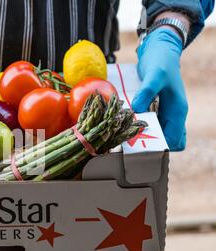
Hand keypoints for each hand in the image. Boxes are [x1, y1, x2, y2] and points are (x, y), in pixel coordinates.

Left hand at [132, 28, 186, 150]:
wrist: (160, 49)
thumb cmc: (160, 62)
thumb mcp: (153, 76)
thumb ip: (146, 92)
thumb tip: (137, 110)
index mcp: (177, 111)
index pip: (174, 141)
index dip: (159, 147)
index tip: (140, 146)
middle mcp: (174, 115)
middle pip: (167, 142)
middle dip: (151, 146)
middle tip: (130, 143)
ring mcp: (166, 113)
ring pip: (160, 135)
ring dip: (146, 138)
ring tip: (126, 136)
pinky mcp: (156, 109)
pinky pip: (152, 125)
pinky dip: (142, 128)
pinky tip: (127, 124)